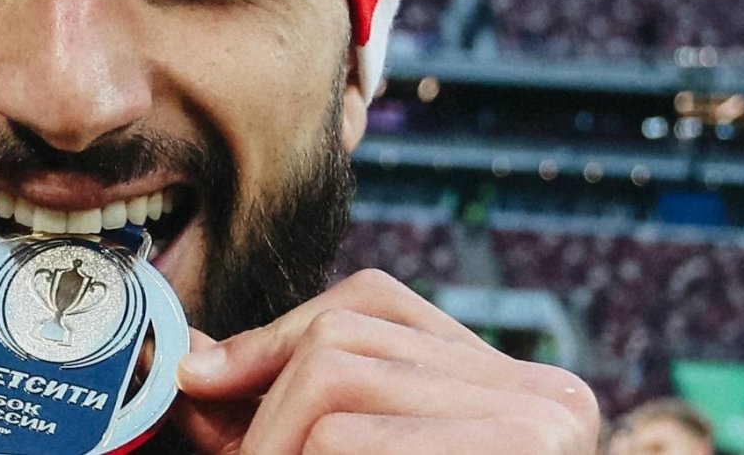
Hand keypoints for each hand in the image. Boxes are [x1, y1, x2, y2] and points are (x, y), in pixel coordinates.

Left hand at [171, 269, 599, 453]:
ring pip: (332, 382)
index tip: (203, 378)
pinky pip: (344, 440)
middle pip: (344, 342)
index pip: (375, 304)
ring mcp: (536, 430)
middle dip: (263, 403)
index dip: (277, 335)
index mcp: (515, 388)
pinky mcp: (509, 454)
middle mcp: (546, 396)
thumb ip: (289, 416)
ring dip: (272, 442)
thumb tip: (197, 364)